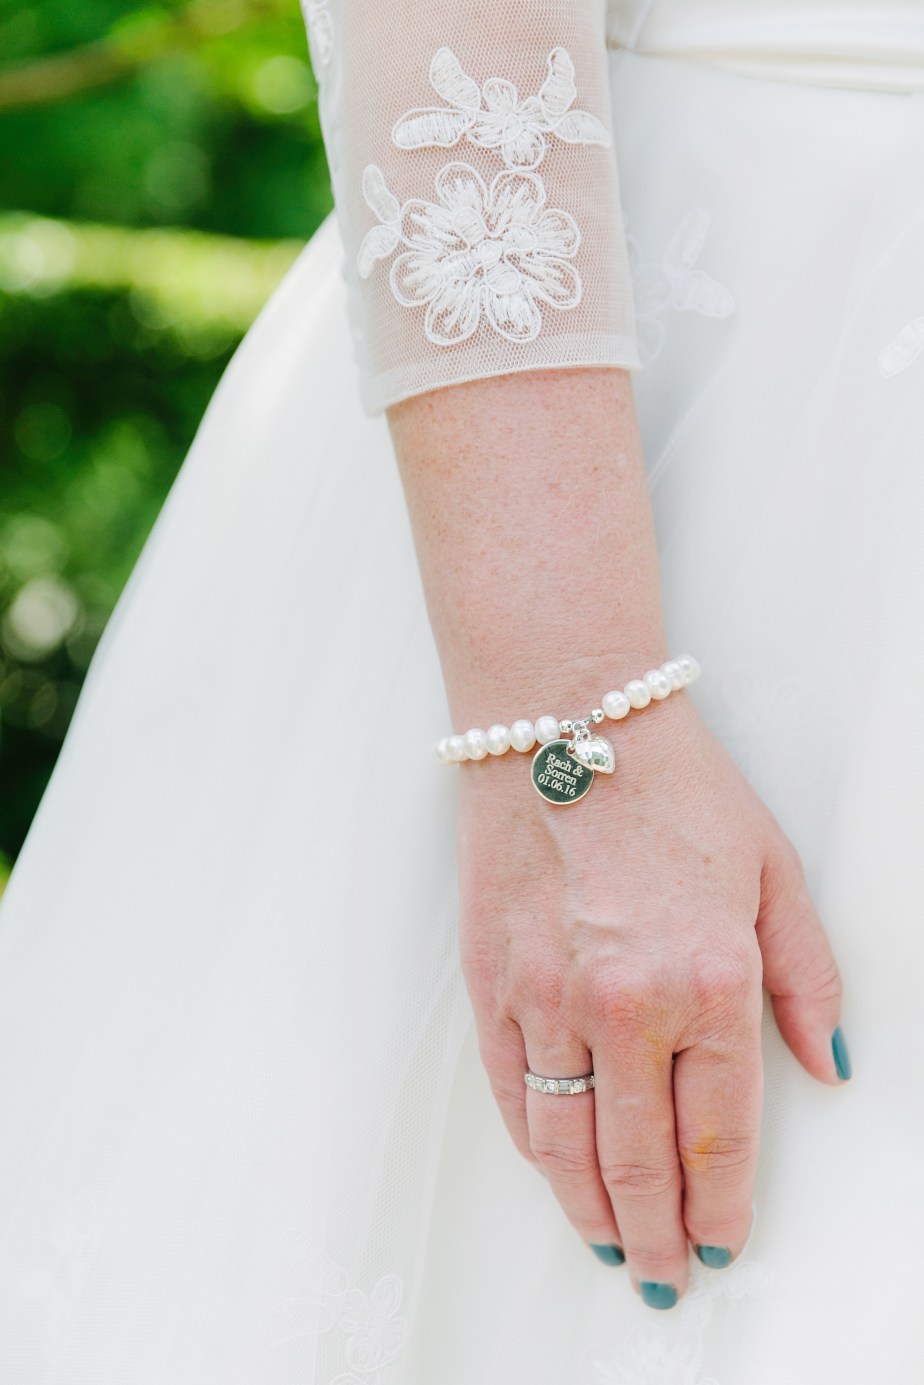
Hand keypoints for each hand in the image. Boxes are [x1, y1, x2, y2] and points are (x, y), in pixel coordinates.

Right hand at [456, 687, 845, 1307]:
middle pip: (640, 1160)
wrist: (566, 720)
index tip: (724, 1242)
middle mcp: (626, 1003)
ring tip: (609, 1243)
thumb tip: (827, 1066)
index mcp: (710, 979)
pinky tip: (552, 1167)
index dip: (725, 1204)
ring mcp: (548, 995)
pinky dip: (533, 1144)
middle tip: (664, 1275)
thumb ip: (809, 978)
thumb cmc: (673, 786)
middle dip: (658, 1234)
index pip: (721, 1131)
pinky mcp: (491, 979)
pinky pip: (510, 1088)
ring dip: (589, 1208)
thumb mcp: (773, 871)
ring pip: (565, 1142)